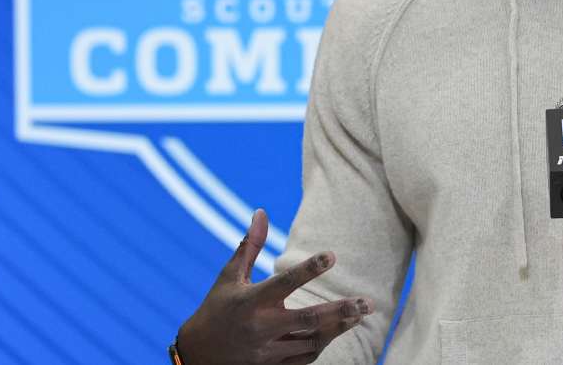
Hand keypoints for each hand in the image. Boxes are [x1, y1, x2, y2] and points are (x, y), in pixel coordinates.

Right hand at [175, 209, 373, 363]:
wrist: (197, 354)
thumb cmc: (217, 307)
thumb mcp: (229, 276)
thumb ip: (250, 245)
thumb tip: (262, 212)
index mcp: (251, 301)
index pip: (284, 283)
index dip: (308, 269)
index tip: (331, 256)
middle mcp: (260, 327)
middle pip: (307, 319)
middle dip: (339, 311)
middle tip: (365, 303)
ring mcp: (266, 351)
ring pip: (310, 341)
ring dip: (337, 328)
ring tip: (360, 314)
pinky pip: (304, 357)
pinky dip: (323, 344)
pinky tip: (339, 330)